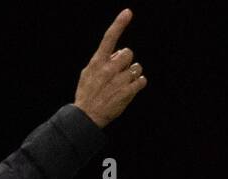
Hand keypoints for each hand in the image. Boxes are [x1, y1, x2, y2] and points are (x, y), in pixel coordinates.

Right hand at [74, 9, 146, 127]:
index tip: (128, 12)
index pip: (109, 39)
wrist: (86, 117)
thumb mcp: (87, 74)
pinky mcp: (128, 92)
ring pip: (136, 68)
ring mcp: (119, 80)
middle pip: (128, 53)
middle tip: (118, 73)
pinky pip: (141, 81)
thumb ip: (101, 62)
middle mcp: (109, 69)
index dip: (119, 24)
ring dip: (132, 74)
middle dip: (125, 61)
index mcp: (97, 63)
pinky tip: (129, 90)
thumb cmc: (87, 95)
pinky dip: (138, 84)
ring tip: (122, 85)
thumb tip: (117, 53)